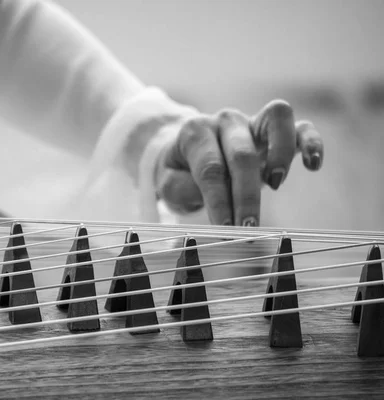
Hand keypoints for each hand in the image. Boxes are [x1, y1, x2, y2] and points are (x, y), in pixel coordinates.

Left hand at [154, 100, 322, 225]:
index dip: (218, 201)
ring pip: (276, 118)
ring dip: (280, 154)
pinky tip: (313, 165)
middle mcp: (225, 121)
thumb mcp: (167, 183)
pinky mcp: (275, 130)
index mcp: (195, 132)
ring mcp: (252, 121)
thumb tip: (208, 198)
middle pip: (242, 154)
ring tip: (275, 185)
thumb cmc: (179, 172)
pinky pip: (300, 127)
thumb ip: (181, 189)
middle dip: (246, 196)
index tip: (224, 229)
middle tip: (247, 228)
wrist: (187, 152)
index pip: (210, 168)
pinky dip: (311, 143)